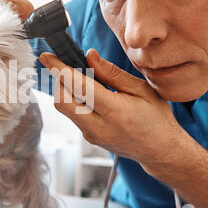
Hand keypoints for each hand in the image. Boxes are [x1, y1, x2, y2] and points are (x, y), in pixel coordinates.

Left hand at [39, 49, 187, 169]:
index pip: (80, 87)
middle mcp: (99, 127)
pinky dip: (73, 100)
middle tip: (63, 64)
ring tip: (77, 76)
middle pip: (63, 101)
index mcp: (116, 112)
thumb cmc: (156, 118)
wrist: (160, 151)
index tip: (47, 57)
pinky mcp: (89, 138)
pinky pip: (72, 115)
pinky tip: (85, 92)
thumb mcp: (142, 89)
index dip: (60, 70)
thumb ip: (112, 73)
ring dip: (64, 89)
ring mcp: (92, 136)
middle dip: (58, 79)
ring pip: (64, 109)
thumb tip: (89, 56)